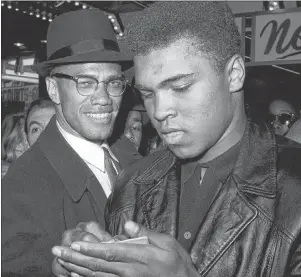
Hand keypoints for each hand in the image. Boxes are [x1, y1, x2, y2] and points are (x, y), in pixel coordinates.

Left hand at [52, 221, 198, 276]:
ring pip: (96, 276)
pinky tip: (76, 275)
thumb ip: (146, 233)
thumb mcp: (168, 243)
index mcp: (138, 257)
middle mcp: (128, 272)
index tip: (75, 244)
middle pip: (97, 265)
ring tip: (62, 260)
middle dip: (75, 257)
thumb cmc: (177, 263)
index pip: (109, 252)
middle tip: (58, 250)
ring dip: (76, 268)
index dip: (90, 249)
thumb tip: (126, 225)